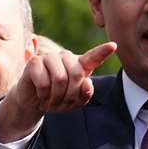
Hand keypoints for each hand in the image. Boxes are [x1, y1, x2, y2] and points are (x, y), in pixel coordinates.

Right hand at [0, 42, 116, 141]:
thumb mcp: (75, 102)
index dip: (103, 52)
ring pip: (60, 79)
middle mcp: (66, 57)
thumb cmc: (57, 99)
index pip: (93, 57)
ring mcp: (50, 57)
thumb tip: (87, 82)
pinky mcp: (34, 62)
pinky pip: (43, 82)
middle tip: (61, 103)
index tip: (113, 45)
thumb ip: (85, 94)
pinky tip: (41, 95)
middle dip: (70, 95)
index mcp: (79, 65)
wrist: (34, 102)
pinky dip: (43, 95)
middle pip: (76, 75)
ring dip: (56, 96)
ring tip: (51, 100)